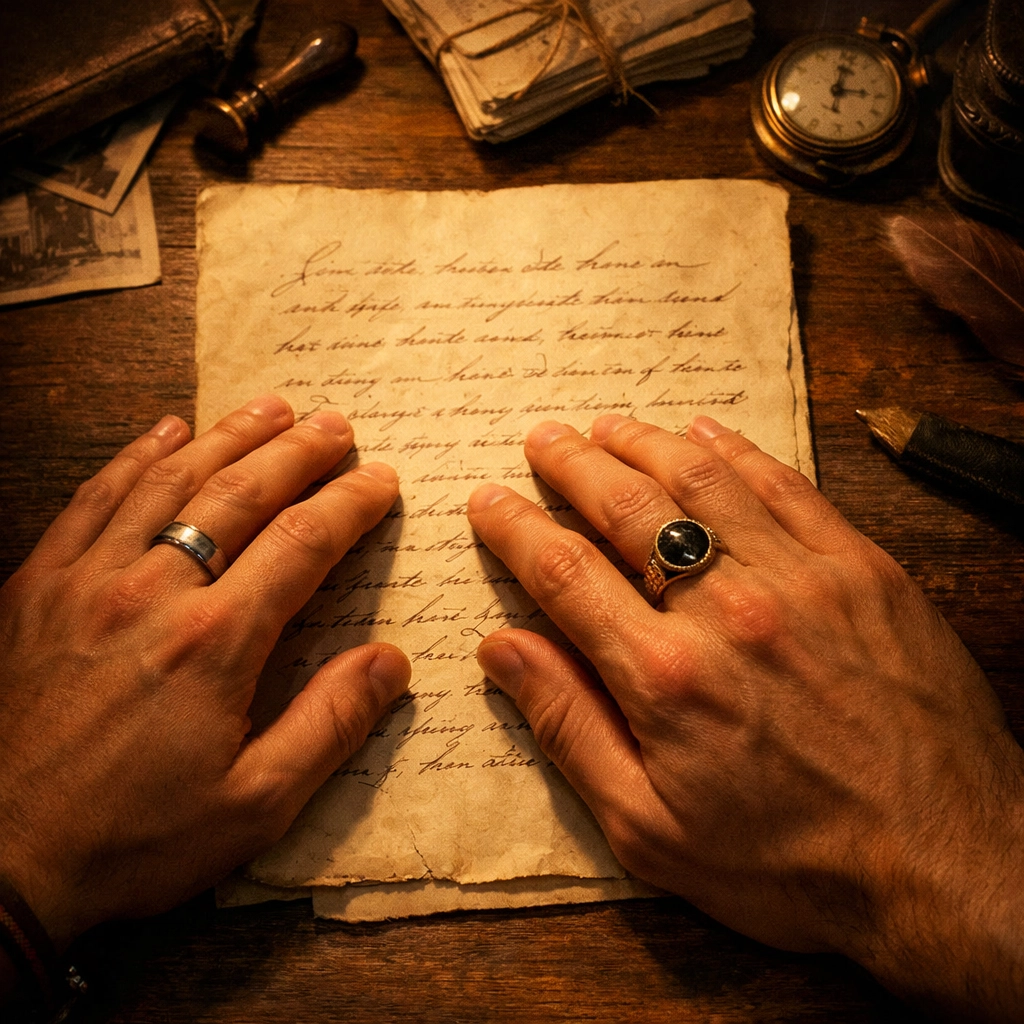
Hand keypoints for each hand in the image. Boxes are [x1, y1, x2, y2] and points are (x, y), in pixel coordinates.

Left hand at [0, 396, 409, 951]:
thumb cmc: (131, 838)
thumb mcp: (253, 805)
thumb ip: (329, 725)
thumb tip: (390, 661)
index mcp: (214, 643)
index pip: (301, 543)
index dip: (349, 503)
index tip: (379, 480)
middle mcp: (153, 592)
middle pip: (241, 494)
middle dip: (297, 452)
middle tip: (335, 425)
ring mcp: (88, 581)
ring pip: (170, 481)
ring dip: (227, 437)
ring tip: (270, 408)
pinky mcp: (38, 587)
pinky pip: (93, 499)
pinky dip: (134, 457)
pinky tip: (165, 432)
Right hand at [467, 414, 1023, 1018]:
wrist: (946, 863)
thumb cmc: (791, 862)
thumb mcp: (650, 829)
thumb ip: (569, 727)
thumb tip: (501, 647)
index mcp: (664, 676)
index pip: (564, 572)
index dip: (515, 527)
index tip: (488, 501)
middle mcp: (729, 610)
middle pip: (627, 507)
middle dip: (572, 465)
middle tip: (542, 440)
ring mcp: (802, 579)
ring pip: (702, 482)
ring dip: (644, 443)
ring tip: (606, 426)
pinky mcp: (861, 568)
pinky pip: (785, 485)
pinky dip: (735, 452)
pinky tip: (703, 434)